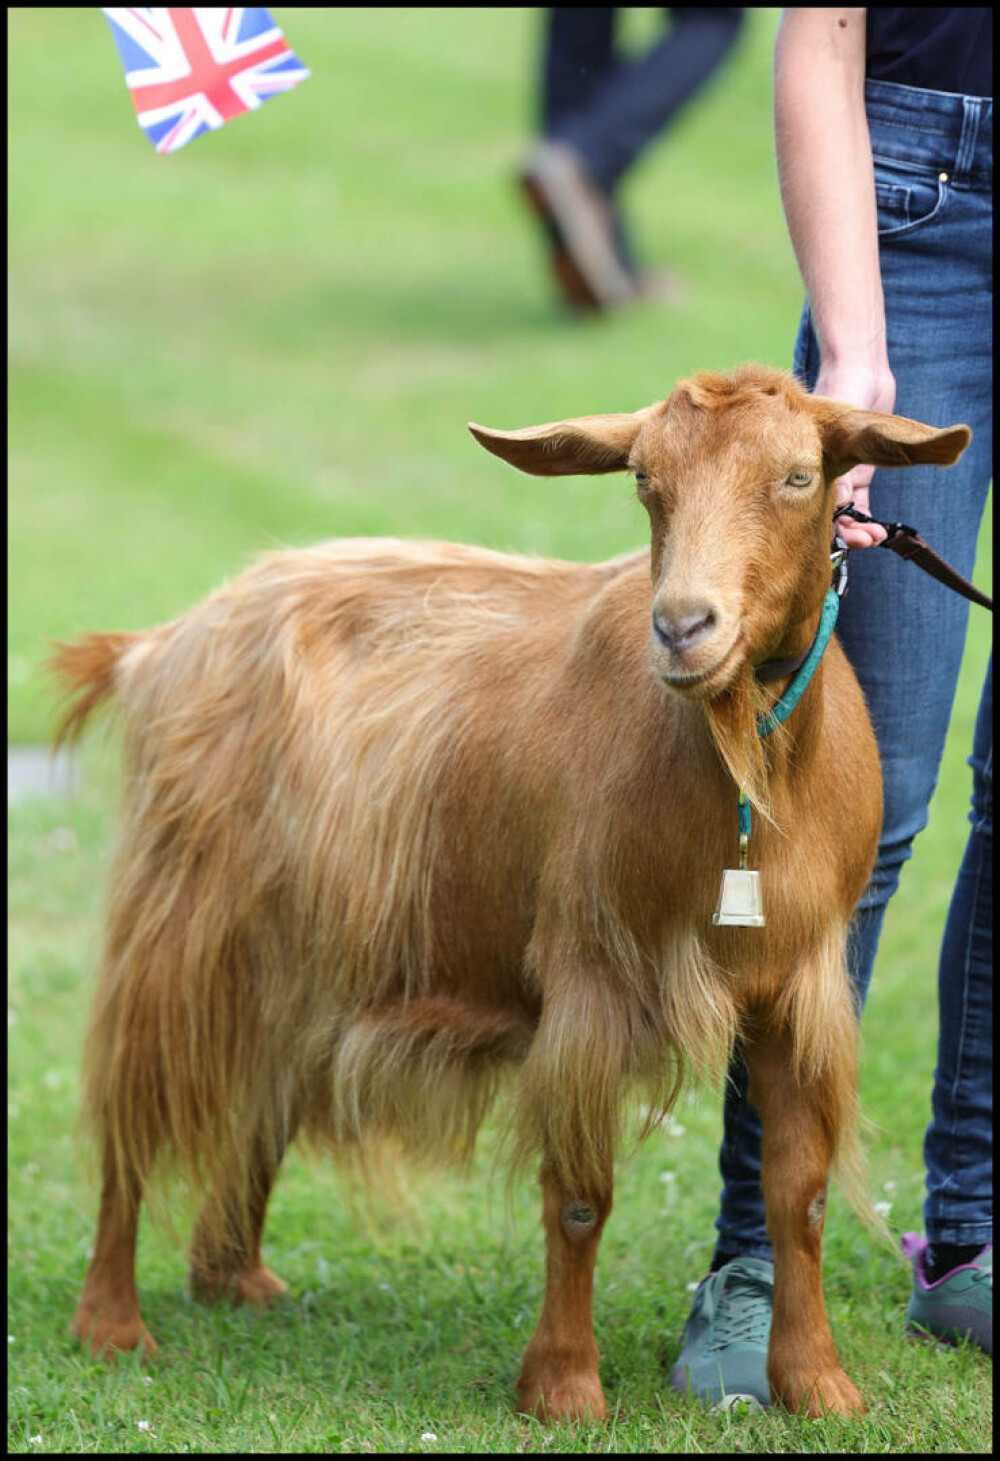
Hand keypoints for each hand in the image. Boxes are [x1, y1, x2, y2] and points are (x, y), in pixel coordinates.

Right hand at [815, 364, 895, 547]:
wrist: (858, 370)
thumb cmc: (841, 387)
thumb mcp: (842, 423)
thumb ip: (842, 458)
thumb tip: (843, 503)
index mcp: (805, 463)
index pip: (806, 503)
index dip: (823, 524)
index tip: (843, 536)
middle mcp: (817, 474)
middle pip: (825, 513)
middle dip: (844, 532)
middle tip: (866, 541)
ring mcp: (838, 476)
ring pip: (843, 514)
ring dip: (857, 529)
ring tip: (876, 538)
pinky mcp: (856, 475)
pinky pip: (858, 504)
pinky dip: (865, 518)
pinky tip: (879, 532)